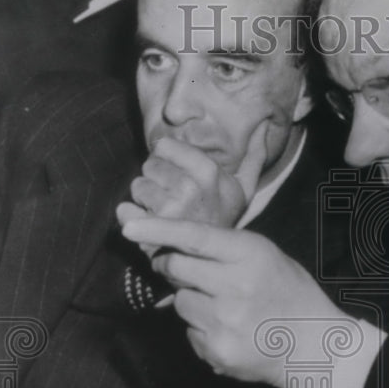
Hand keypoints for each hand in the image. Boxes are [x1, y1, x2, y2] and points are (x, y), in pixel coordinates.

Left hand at [116, 125, 266, 255]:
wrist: (216, 262)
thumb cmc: (223, 219)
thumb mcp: (244, 189)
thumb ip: (253, 157)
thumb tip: (264, 125)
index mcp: (208, 173)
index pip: (164, 146)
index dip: (168, 159)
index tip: (179, 175)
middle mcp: (190, 190)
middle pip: (149, 165)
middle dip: (157, 178)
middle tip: (173, 197)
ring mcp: (169, 212)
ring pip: (136, 187)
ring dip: (145, 198)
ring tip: (164, 212)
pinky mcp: (150, 232)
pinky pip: (124, 210)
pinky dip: (129, 215)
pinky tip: (147, 224)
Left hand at [119, 216, 353, 387]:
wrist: (315, 347)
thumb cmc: (291, 295)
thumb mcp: (268, 258)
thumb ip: (226, 250)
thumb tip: (174, 246)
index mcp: (251, 255)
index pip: (195, 237)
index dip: (159, 229)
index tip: (129, 227)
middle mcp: (236, 286)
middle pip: (177, 267)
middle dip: (172, 265)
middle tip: (186, 271)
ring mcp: (224, 321)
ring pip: (179, 300)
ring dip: (191, 300)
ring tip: (225, 308)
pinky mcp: (216, 349)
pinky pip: (189, 331)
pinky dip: (202, 329)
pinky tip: (230, 331)